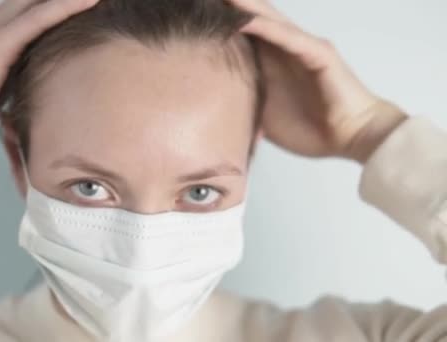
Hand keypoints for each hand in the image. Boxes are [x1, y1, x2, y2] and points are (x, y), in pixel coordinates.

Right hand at [0, 0, 98, 144]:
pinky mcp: (1, 43)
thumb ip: (21, 70)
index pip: (36, 6)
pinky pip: (40, 18)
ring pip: (43, 2)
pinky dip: (65, 7)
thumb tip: (42, 78)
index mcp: (0, 30)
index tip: (88, 1)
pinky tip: (88, 0)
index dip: (60, 2)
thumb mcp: (2, 81)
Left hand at [227, 0, 407, 162]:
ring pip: (269, 20)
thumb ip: (244, 107)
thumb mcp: (265, 118)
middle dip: (231, 6)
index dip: (221, 23)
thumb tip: (215, 116)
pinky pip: (288, 38)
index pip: (242, 35)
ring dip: (244, 7)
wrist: (351, 138)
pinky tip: (244, 19)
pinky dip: (266, 27)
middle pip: (254, 19)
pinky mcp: (318, 54)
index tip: (194, 15)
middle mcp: (286, 49)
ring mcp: (302, 48)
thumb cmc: (313, 129)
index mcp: (272, 63)